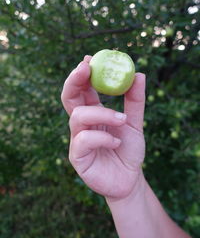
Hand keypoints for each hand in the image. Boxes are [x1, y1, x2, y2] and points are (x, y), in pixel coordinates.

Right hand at [61, 55, 145, 199]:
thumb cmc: (128, 150)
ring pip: (78, 117)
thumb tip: (139, 74)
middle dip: (74, 81)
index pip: (81, 90)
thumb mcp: (134, 123)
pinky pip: (84, 140)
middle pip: (68, 98)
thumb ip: (134, 101)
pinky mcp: (77, 157)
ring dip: (102, 114)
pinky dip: (102, 137)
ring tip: (122, 120)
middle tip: (84, 68)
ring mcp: (77, 140)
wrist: (130, 179)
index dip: (82, 74)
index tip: (88, 59)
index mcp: (93, 113)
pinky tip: (116, 143)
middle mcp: (82, 125)